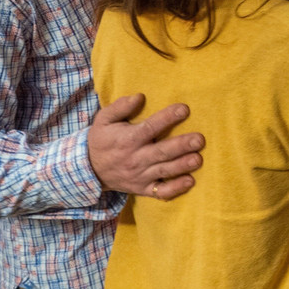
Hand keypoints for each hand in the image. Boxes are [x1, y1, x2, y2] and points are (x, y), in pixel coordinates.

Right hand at [88, 94, 204, 199]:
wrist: (88, 170)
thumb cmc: (101, 140)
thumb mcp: (104, 119)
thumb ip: (120, 106)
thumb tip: (139, 96)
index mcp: (128, 139)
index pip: (150, 127)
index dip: (167, 118)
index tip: (184, 109)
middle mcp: (135, 158)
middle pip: (162, 152)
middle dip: (182, 145)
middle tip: (200, 139)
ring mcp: (140, 176)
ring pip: (164, 171)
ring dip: (182, 166)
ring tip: (198, 159)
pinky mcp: (142, 188)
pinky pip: (160, 192)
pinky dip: (175, 189)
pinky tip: (190, 182)